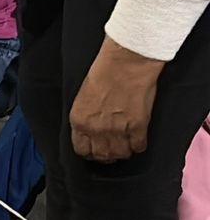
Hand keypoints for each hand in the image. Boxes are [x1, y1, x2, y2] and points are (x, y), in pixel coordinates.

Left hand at [69, 37, 164, 162]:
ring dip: (124, 151)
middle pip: (102, 155)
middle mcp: (95, 129)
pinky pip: (139, 147)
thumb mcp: (83, 98)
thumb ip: (86, 118)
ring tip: (126, 144)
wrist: (124, 64)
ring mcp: (117, 130)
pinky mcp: (137, 127)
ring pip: (121, 154)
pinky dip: (139, 145)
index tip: (96, 150)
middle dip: (107, 155)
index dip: (90, 152)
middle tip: (113, 149)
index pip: (81, 150)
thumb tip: (92, 132)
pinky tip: (138, 137)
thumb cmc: (103, 74)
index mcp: (79, 121)